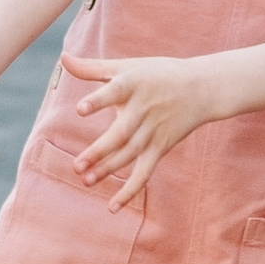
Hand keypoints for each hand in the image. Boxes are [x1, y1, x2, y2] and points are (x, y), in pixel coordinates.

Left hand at [57, 49, 210, 207]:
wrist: (201, 89)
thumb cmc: (158, 74)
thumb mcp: (127, 66)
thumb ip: (92, 67)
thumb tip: (62, 57)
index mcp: (134, 84)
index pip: (115, 92)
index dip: (98, 100)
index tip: (80, 109)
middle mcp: (144, 109)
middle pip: (121, 134)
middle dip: (99, 151)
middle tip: (78, 166)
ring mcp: (153, 131)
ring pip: (129, 154)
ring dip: (108, 169)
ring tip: (85, 180)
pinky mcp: (160, 147)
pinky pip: (144, 172)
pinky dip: (130, 190)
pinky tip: (112, 206)